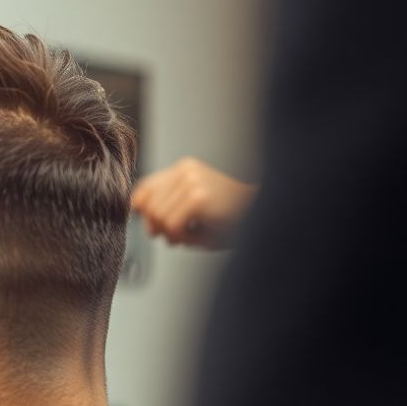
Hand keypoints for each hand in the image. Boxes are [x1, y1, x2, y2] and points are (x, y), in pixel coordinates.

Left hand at [131, 157, 256, 247]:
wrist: (266, 213)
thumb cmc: (233, 216)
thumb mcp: (195, 209)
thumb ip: (166, 209)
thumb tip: (140, 215)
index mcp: (185, 168)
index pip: (145, 188)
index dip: (142, 210)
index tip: (152, 226)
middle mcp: (186, 170)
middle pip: (148, 207)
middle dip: (159, 228)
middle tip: (179, 237)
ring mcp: (192, 181)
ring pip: (158, 217)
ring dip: (173, 234)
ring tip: (193, 235)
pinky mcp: (198, 197)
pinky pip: (171, 225)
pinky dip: (182, 236)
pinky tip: (199, 234)